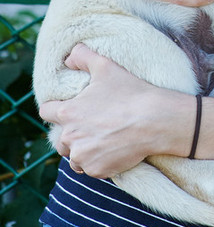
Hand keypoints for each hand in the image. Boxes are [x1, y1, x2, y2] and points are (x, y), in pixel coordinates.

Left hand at [39, 45, 185, 177]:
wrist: (155, 121)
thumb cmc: (131, 93)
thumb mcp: (106, 66)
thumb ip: (83, 57)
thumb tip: (69, 56)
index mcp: (68, 112)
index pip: (46, 112)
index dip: (57, 108)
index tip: (70, 107)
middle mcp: (70, 137)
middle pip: (60, 138)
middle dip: (72, 132)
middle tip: (92, 125)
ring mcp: (83, 156)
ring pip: (74, 156)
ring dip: (83, 149)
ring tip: (103, 138)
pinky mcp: (97, 170)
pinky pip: (90, 168)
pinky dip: (98, 161)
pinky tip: (113, 149)